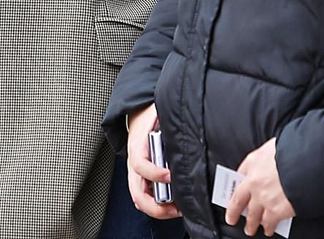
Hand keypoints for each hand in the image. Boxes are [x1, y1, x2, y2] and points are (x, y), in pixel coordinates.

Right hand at [125, 104, 180, 219]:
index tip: (170, 176)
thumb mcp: (158, 113)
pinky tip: (175, 206)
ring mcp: (137, 175)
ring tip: (179, 210)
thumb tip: (188, 119)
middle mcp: (134, 165)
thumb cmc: (151, 116)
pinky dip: (159, 207)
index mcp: (138, 148)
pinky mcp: (143, 181)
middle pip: (137, 194)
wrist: (138, 116)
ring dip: (158, 210)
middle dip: (156, 207)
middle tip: (177, 208)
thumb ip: (170, 119)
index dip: (154, 173)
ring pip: (141, 201)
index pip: (141, 165)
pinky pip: (147, 199)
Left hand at [225, 138, 294, 236]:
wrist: (307, 164)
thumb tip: (273, 159)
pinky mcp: (275, 211)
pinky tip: (268, 230)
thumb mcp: (276, 145)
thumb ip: (271, 156)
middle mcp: (254, 181)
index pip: (240, 173)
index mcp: (253, 161)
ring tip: (250, 229)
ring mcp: (262, 198)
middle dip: (234, 211)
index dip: (238, 182)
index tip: (236, 189)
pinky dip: (268, 227)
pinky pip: (268, 222)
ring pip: (252, 215)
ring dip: (251, 224)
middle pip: (238, 200)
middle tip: (231, 218)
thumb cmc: (295, 150)